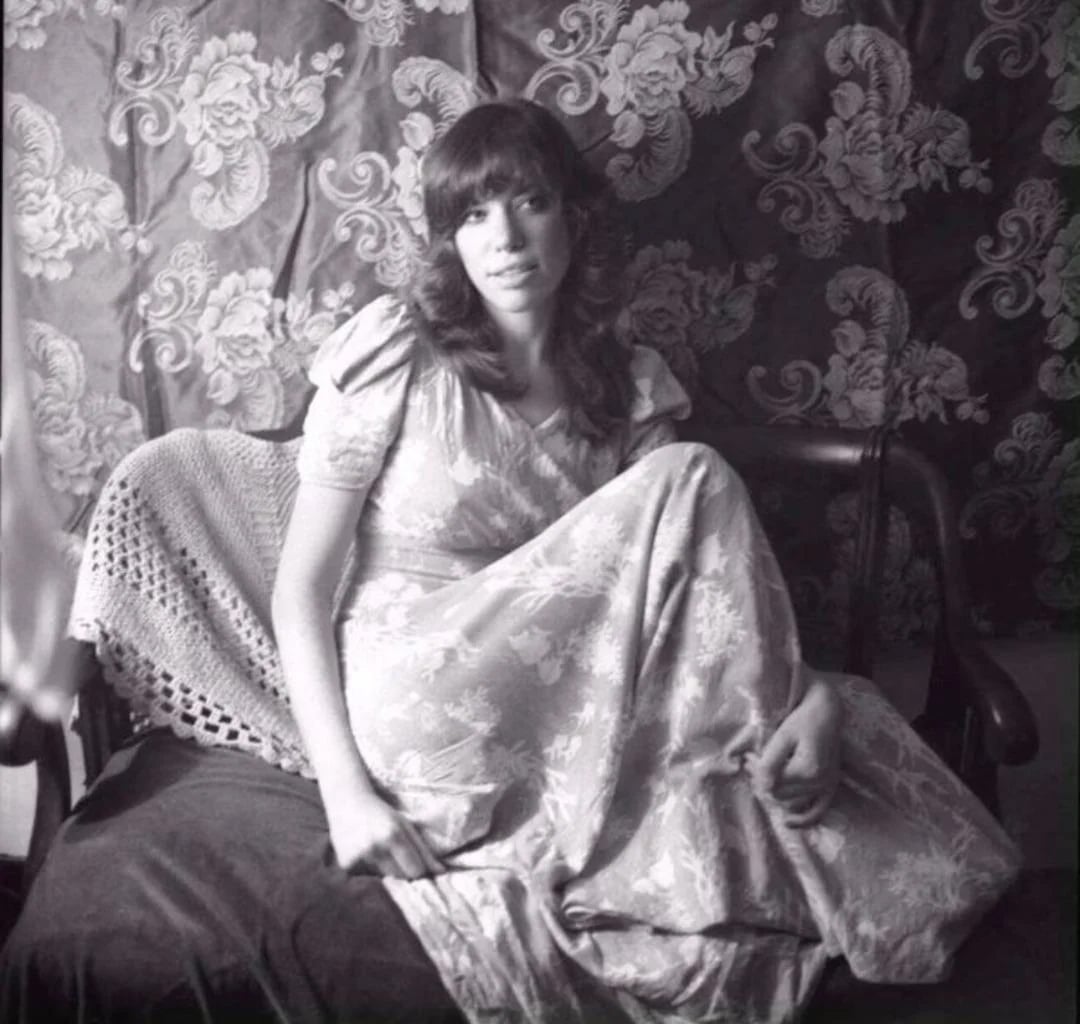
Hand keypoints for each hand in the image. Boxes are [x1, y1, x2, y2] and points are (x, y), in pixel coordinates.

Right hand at [323, 784, 443, 878]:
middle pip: (400, 877)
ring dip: (385, 870)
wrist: (346, 801)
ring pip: (384, 879)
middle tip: (394, 853)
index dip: (418, 869)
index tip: (416, 863)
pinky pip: (367, 878)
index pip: (416, 871)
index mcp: (393, 835)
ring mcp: (358, 858)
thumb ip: (424, 850)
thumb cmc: (381, 812)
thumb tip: (443, 872)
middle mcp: (374, 848)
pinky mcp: (346, 866)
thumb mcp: (405, 825)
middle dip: (402, 870)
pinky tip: (364, 853)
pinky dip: (369, 870)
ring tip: (378, 851)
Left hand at [751, 674, 842, 826]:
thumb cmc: (803, 719)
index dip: (756, 772)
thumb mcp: (782, 736)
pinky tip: (787, 822)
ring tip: (762, 773)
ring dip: (774, 792)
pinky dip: (803, 819)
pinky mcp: (830, 786)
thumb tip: (760, 784)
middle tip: (750, 762)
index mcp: (808, 769)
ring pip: (791, 802)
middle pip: (779, 794)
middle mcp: (821, 782)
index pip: (772, 783)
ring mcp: (827, 786)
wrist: (827, 711)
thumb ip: (771, 762)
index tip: (747, 757)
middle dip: (761, 780)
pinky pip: (818, 811)